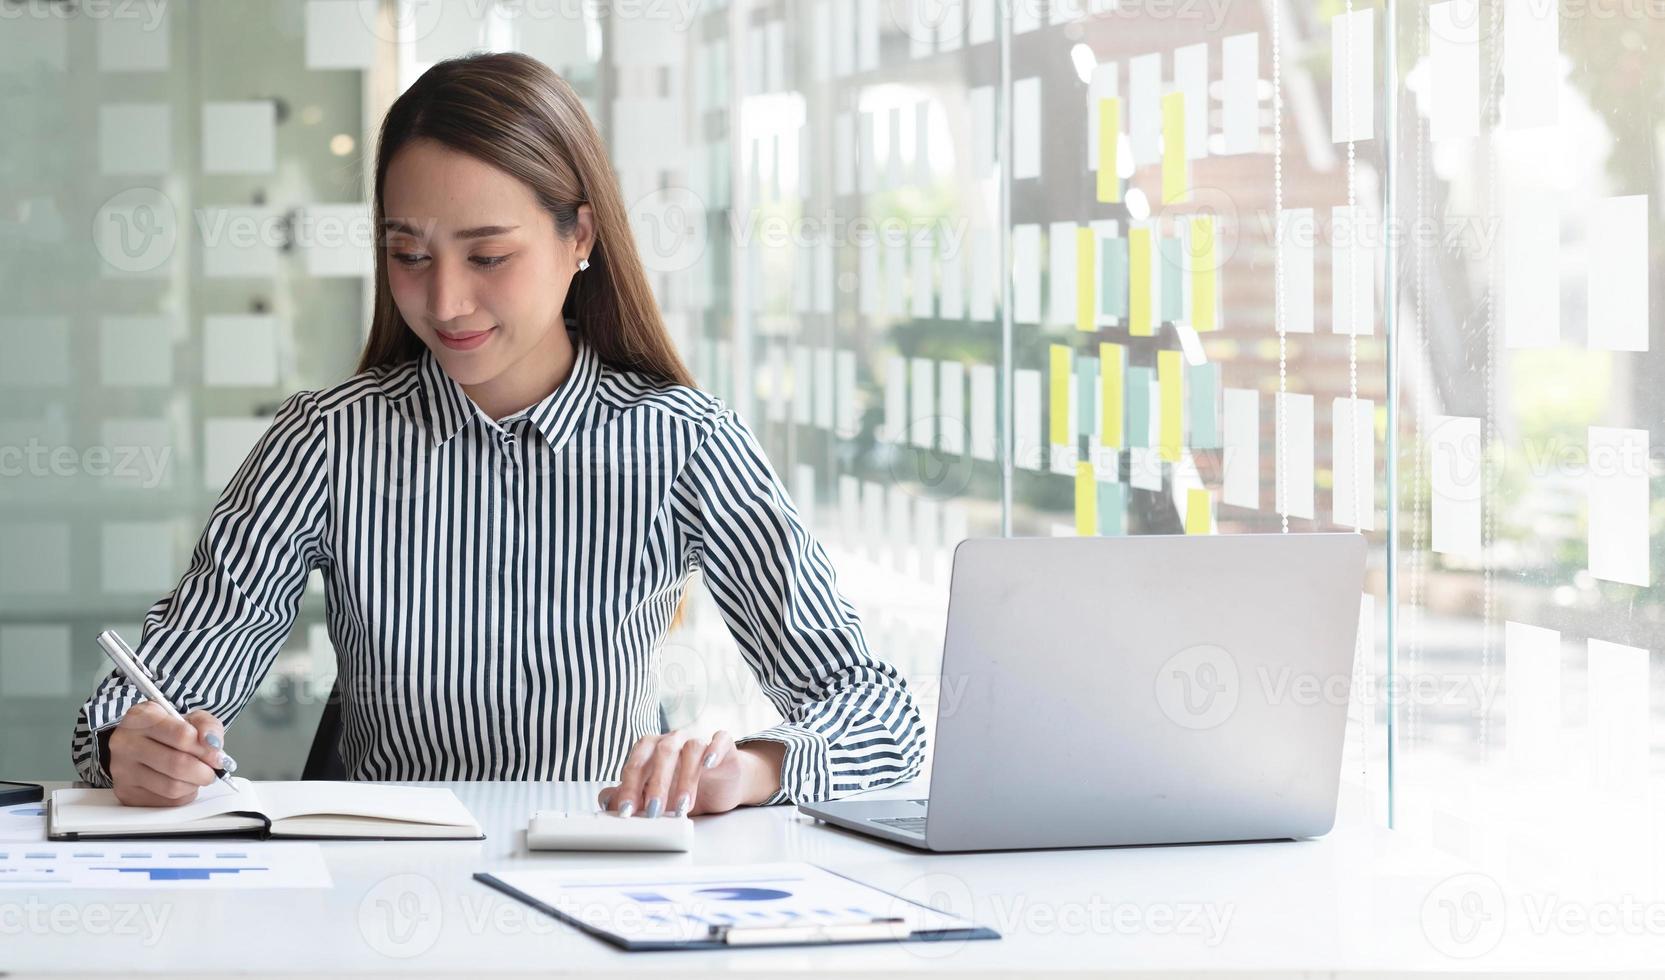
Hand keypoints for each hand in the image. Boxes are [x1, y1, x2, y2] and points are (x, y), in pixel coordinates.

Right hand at [108, 703, 226, 806]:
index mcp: (142, 717)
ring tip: (196, 775)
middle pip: (178, 764)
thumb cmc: (167, 731)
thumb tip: (213, 745)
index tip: (216, 754)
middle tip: (211, 770)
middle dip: (204, 771)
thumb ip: (207, 725)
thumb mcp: (189, 718)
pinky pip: (166, 802)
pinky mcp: (126, 793)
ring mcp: (122, 770)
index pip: (182, 735)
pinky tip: (182, 783)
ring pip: (173, 787)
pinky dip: (183, 795)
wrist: (138, 744)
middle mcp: (126, 743)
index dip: (206, 748)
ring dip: (194, 784)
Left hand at [597, 730, 783, 817]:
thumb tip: (605, 801)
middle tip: (653, 811)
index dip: (629, 787)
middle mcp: (674, 739)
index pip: (637, 763)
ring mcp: (699, 739)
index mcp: (651, 748)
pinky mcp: (724, 745)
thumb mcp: (655, 797)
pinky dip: (714, 749)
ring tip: (683, 807)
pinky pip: (720, 740)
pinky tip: (709, 764)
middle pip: (662, 752)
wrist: (721, 784)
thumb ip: (631, 796)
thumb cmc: (683, 787)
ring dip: (685, 778)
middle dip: (656, 783)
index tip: (626, 812)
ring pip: (691, 749)